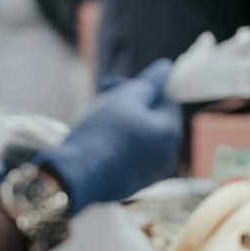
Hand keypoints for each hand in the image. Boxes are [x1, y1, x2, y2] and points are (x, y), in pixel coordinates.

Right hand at [35, 59, 181, 214]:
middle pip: (154, 119)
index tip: (116, 85)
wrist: (79, 174)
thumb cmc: (102, 131)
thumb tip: (167, 67)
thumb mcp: (125, 98)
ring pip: (143, 136)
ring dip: (124, 121)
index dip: (143, 88)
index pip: (167, 100)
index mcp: (171, 132)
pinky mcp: (137, 183)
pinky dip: (121, 143)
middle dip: (130, 103)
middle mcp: (168, 154)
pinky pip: (134, 155)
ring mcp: (154, 172)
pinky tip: (99, 139)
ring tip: (97, 116)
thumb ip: (149, 83)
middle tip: (102, 95)